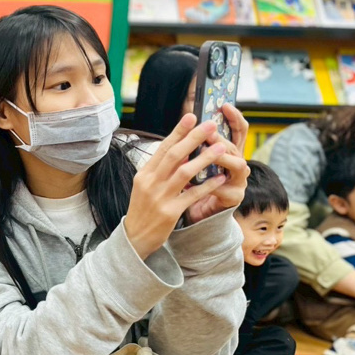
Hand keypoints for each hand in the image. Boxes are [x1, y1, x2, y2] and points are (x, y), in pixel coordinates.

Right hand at [123, 115, 235, 259]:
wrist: (134, 238)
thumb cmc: (143, 210)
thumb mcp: (145, 186)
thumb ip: (161, 170)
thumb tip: (181, 151)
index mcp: (144, 174)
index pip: (163, 148)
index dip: (178, 131)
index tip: (191, 117)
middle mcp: (151, 183)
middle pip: (174, 155)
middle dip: (193, 138)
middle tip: (210, 125)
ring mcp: (160, 198)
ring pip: (184, 172)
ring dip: (204, 159)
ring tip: (220, 148)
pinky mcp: (170, 212)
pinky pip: (192, 195)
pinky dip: (207, 186)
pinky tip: (220, 178)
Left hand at [184, 104, 250, 224]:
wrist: (201, 212)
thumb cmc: (198, 182)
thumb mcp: (196, 160)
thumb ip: (196, 145)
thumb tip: (186, 122)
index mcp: (230, 152)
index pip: (238, 130)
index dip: (235, 118)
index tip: (225, 105)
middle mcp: (239, 165)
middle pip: (236, 146)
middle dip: (222, 138)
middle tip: (210, 132)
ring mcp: (239, 181)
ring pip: (238, 165)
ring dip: (223, 158)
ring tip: (209, 152)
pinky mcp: (234, 198)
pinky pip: (224, 190)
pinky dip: (210, 186)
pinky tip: (197, 184)